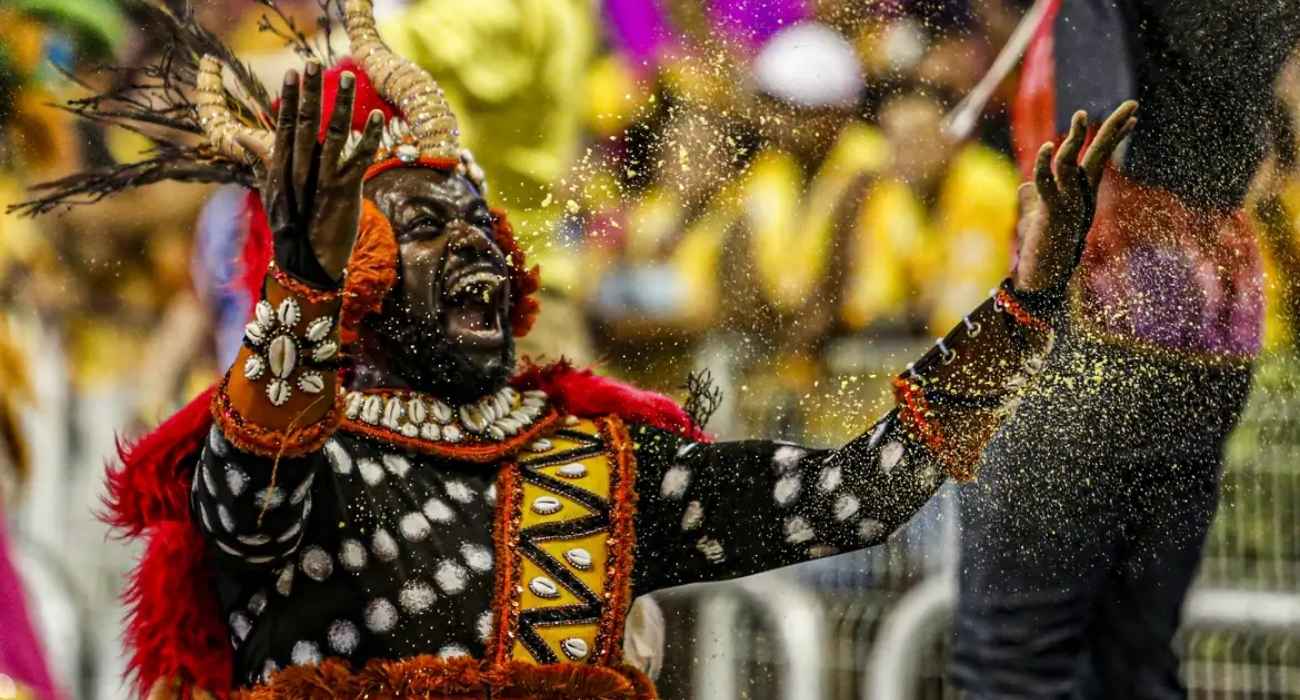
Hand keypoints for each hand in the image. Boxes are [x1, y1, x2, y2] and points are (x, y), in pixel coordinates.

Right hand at [238, 62, 384, 285]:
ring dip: (342, 103)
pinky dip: (371, 137)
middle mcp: (300, 169)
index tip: (293, 71)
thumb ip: (263, 161)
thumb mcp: (273, 191)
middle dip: (310, 92)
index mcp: (283, 167)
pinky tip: (378, 116)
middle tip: (313, 62)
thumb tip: (242, 137)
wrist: (307, 263)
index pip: (285, 125)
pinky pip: (359, 158)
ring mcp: (322, 179)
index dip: (290, 98)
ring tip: (347, 77)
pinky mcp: (345, 190)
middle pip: (305, 123)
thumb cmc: (292, 227)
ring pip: (333, 134)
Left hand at [1013, 100, 1137, 294]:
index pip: (1101, 157)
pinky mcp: (1052, 214)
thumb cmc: (1042, 248)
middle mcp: (1080, 195)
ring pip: (1073, 164)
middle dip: (1114, 129)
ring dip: (1076, 140)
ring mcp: (1068, 204)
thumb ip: (1032, 198)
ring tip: (1081, 115)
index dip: (1115, 137)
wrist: (1044, 278)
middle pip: (1098, 155)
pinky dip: (1045, 166)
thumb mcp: (1038, 217)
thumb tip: (1024, 186)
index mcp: (1081, 193)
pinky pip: (1048, 185)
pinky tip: (1047, 147)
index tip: (1134, 117)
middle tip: (1132, 105)